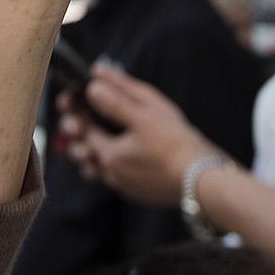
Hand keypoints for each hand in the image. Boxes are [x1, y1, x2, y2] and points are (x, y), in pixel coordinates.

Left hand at [64, 65, 219, 207]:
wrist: (204, 181)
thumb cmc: (176, 144)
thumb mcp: (145, 114)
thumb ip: (116, 98)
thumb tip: (94, 82)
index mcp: (109, 154)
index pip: (81, 128)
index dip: (74, 109)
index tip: (71, 95)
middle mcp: (112, 175)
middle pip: (84, 152)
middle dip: (78, 133)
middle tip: (78, 117)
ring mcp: (126, 186)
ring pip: (98, 169)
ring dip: (92, 152)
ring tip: (96, 137)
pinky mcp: (141, 193)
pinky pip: (117, 177)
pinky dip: (113, 164)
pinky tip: (125, 154)